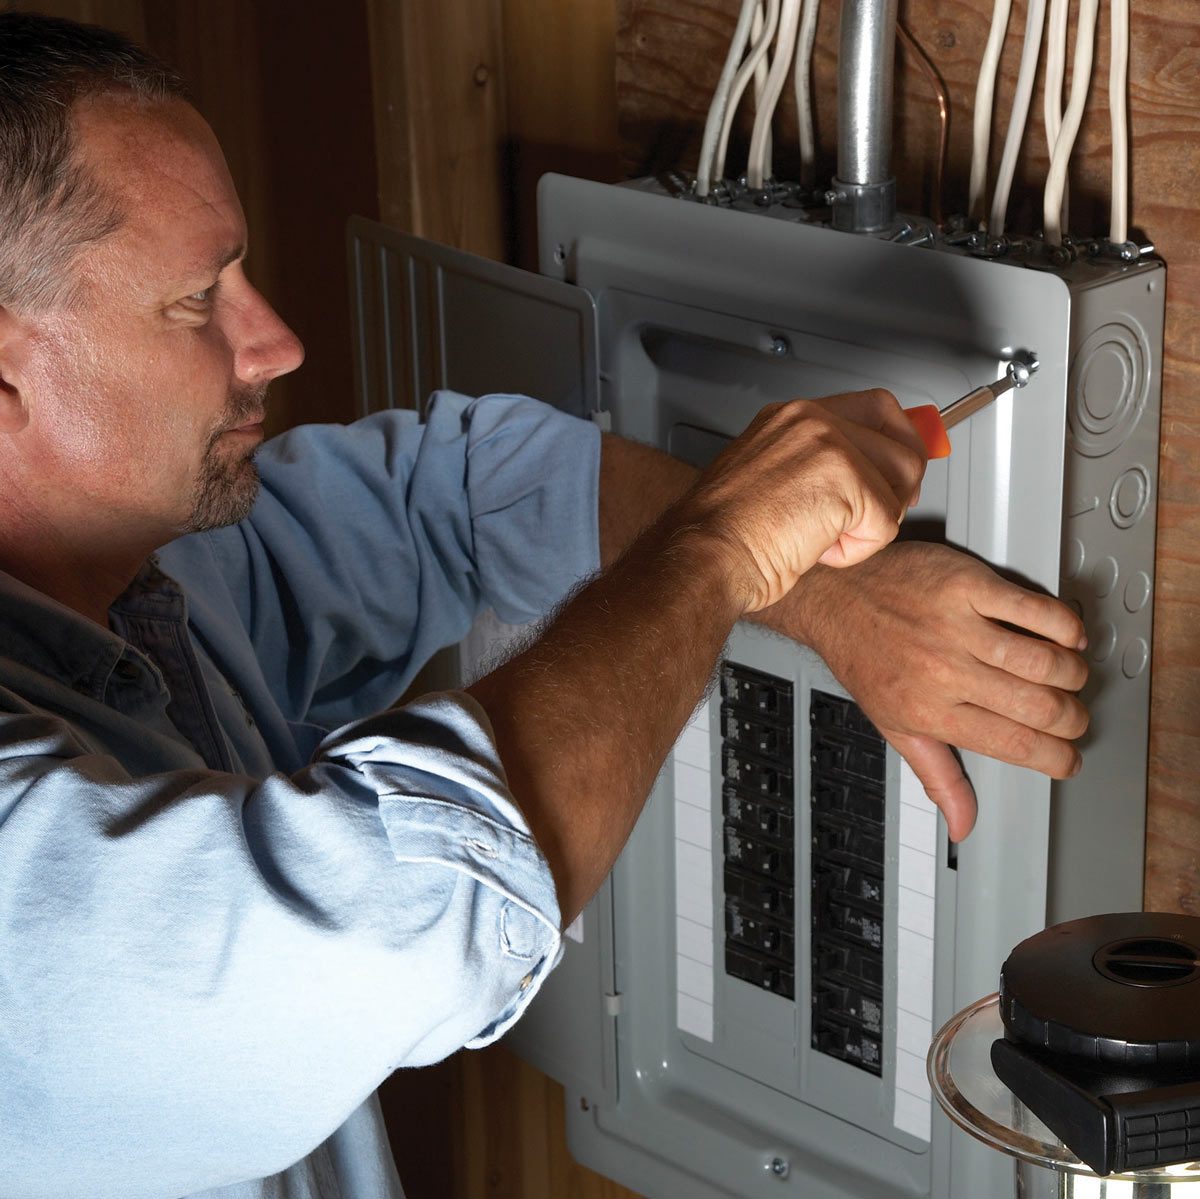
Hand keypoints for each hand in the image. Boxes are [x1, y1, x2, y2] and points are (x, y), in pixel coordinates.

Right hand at [676, 390, 926, 612]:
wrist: (702, 556)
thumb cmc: (722, 537)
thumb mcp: (769, 481)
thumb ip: (816, 469)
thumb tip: (870, 482)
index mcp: (790, 418)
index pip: (874, 408)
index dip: (896, 441)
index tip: (902, 469)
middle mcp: (810, 419)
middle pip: (900, 434)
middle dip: (901, 481)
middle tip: (878, 515)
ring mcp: (829, 443)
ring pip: (901, 478)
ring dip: (874, 521)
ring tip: (828, 536)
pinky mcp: (846, 477)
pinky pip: (885, 523)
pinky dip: (858, 550)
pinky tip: (818, 549)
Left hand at [765, 541, 1088, 839]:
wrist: (836, 595)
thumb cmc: (864, 655)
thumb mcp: (894, 724)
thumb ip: (937, 774)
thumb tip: (963, 824)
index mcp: (930, 712)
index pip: (1015, 746)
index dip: (1056, 758)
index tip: (1068, 758)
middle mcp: (943, 672)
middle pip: (1039, 707)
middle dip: (1071, 719)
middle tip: (1073, 717)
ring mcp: (955, 627)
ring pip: (1044, 662)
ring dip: (1071, 674)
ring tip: (1069, 677)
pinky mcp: (965, 585)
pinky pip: (1034, 610)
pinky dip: (1064, 625)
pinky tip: (1066, 635)